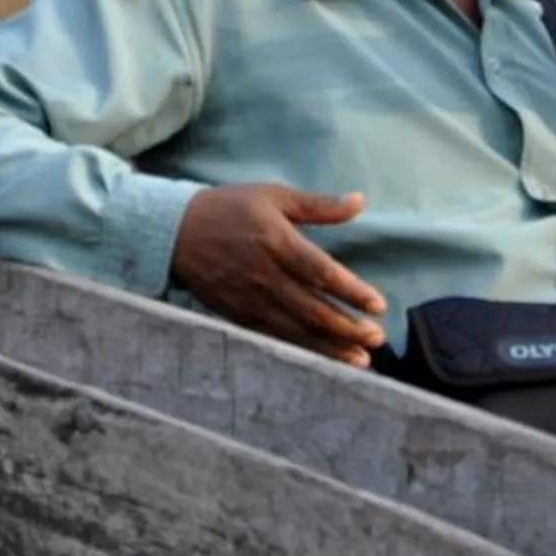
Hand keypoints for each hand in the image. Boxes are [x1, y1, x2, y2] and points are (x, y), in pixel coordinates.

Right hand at [169, 184, 386, 365]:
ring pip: (297, 330)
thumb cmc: (230, 207)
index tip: (380, 306)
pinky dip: (300, 351)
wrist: (175, 231)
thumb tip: (360, 201)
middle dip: (349, 328)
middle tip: (378, 339)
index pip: (324, 273)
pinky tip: (321, 360)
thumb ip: (318, 205)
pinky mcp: (238, 315)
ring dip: (331, 348)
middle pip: (314, 310)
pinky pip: (274, 338)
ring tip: (360, 360)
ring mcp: (251, 300)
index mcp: (278, 242)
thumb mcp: (274, 195)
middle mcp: (267, 276)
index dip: (353, 292)